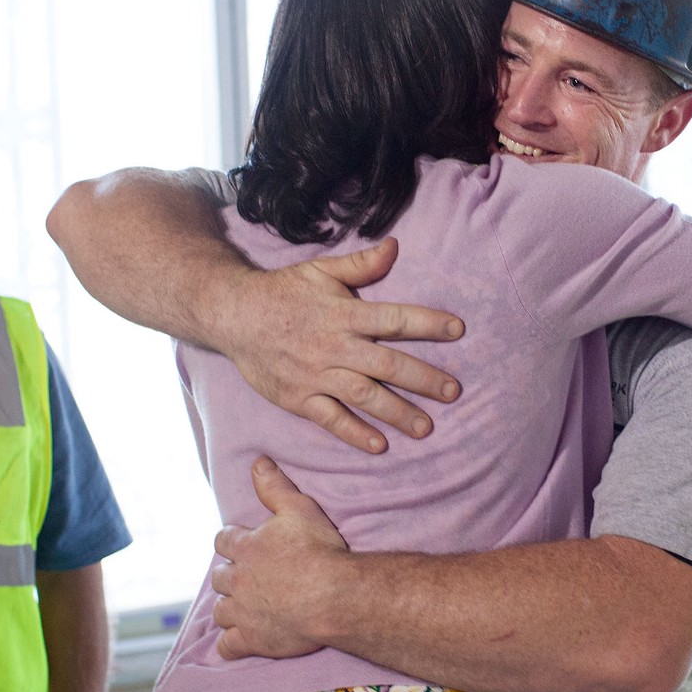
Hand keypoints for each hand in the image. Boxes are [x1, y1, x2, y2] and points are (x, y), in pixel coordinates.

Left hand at [212, 458, 347, 661]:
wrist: (335, 596)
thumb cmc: (319, 551)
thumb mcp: (299, 509)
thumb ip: (274, 487)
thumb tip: (257, 462)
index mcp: (246, 548)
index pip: (224, 541)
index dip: (232, 542)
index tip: (240, 545)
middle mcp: (238, 580)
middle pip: (219, 578)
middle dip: (229, 576)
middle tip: (246, 578)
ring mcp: (243, 612)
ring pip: (220, 611)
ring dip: (228, 608)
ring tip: (242, 607)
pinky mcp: (252, 639)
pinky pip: (228, 645)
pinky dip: (230, 643)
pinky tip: (237, 641)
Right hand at [221, 238, 464, 453]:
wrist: (233, 315)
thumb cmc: (283, 291)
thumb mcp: (321, 270)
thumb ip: (361, 265)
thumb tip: (396, 246)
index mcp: (344, 313)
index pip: (394, 318)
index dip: (428, 323)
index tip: (458, 329)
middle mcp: (334, 346)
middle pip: (387, 364)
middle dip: (423, 379)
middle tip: (453, 392)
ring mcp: (316, 374)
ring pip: (364, 396)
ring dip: (397, 412)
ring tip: (426, 427)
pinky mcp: (298, 397)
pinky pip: (330, 418)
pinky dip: (355, 433)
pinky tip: (380, 445)